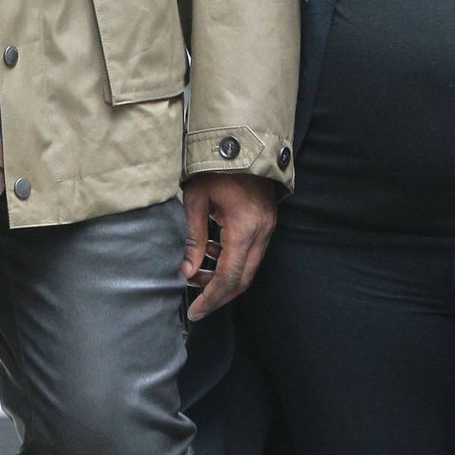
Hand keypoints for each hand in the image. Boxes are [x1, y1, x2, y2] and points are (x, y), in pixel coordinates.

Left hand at [181, 172, 277, 320]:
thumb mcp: (196, 200)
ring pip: (248, 268)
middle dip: (219, 295)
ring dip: (223, 277)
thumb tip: (187, 271)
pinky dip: (231, 261)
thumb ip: (193, 239)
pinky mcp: (267, 223)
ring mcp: (268, 228)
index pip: (229, 276)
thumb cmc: (216, 167)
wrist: (244, 142)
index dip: (211, 298)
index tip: (195, 312)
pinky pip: (251, 253)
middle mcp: (261, 232)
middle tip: (197, 305)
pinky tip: (211, 252)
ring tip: (196, 272)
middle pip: (243, 279)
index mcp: (244, 227)